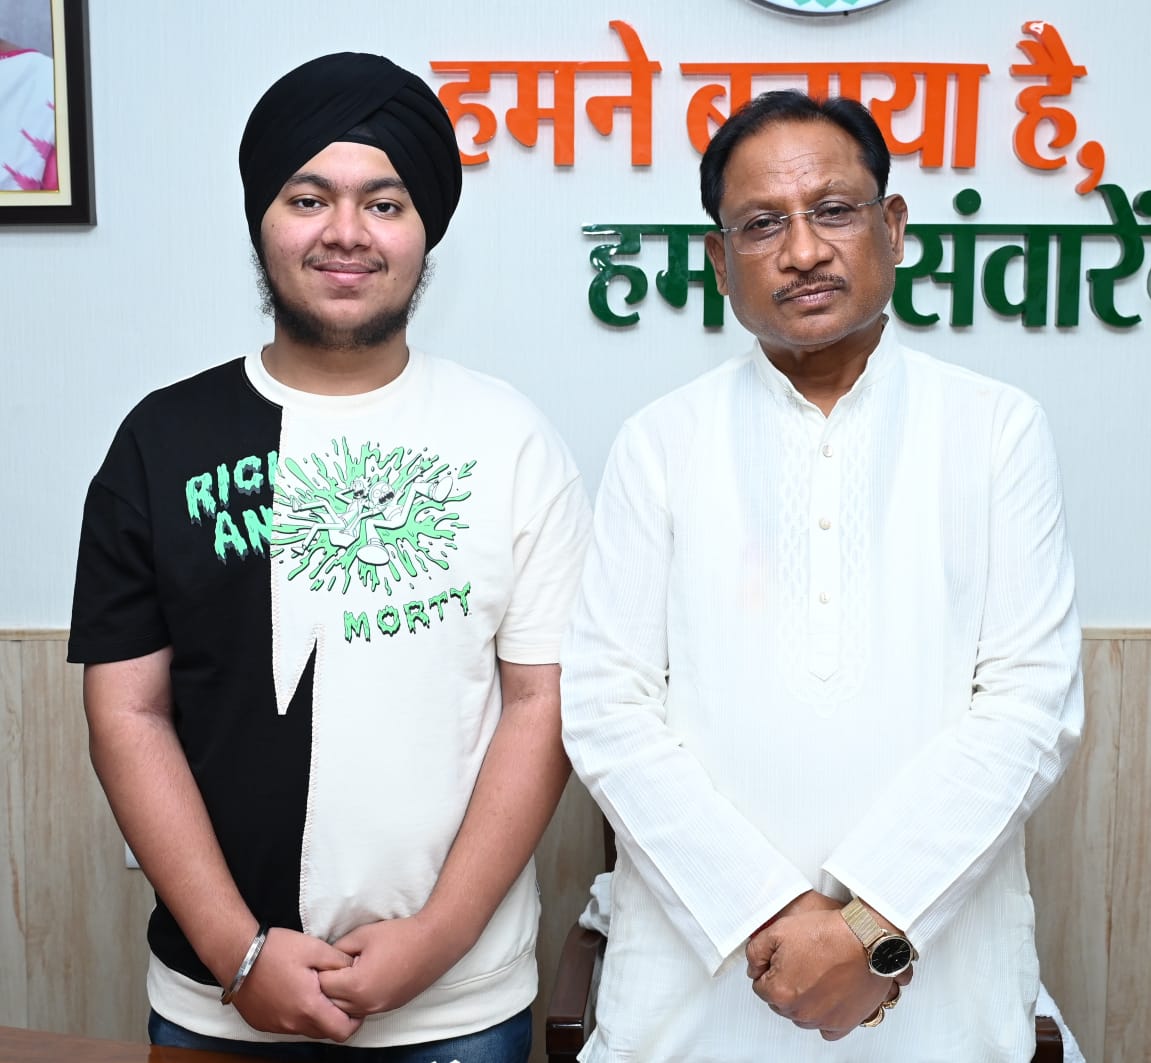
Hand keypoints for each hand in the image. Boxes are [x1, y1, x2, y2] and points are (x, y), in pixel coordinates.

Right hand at [231, 928, 361, 1041]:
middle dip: (336, 1018)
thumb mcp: (314, 948)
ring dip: (316, 1016)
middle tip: (337, 994)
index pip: (342, 1031)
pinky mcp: (263, 1023)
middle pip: (325, 1033)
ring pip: (306, 1029)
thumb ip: (339, 962)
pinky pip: (288, 1026)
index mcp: (308, 1007)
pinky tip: (295, 992)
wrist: (237, 954)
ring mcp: (276, 1026)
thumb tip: (354, 969)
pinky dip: (297, 1014)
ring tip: (315, 990)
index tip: (355, 1003)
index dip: (355, 1019)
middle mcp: (292, 1024)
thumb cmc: (275, 950)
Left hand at [318, 915, 458, 1016]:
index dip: (322, 970)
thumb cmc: (399, 936)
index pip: (323, 985)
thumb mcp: (362, 935)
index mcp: (357, 985)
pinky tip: (363, 980)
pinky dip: (357, 999)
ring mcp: (379, 1008)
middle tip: (334, 966)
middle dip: (329, 985)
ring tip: (348, 973)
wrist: (434, 942)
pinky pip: (363, 1009)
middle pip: (331, 1003)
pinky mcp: (390, 1007)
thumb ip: (339, 949)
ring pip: (347, 1010)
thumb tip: (327, 960)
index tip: (326, 959)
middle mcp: (366, 1003)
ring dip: (342, 995)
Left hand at [745, 892, 911, 1039]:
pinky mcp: (844, 1023)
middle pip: (780, 1003)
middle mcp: (800, 1012)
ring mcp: (822, 1020)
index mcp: (780, 992)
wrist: (865, 939)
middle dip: (785, 984)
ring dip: (804, 1000)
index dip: (769, 968)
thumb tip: (754, 969)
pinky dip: (825, 1016)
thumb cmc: (826, 933)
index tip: (782, 958)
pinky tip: (827, 998)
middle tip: (801, 962)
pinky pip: (826, 1029)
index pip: (760, 987)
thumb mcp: (778, 930)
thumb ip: (756, 952)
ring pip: (802, 1015)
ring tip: (817, 974)